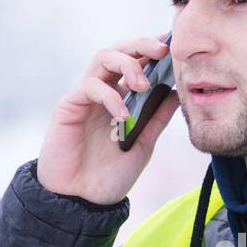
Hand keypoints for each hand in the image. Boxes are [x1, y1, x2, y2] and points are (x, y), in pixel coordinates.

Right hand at [36, 34, 178, 204]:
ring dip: (127, 64)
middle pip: (119, 50)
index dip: (154, 49)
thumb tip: (178, 91)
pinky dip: (110, 96)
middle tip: (162, 50)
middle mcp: (104, 91)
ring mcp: (85, 97)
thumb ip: (157, 118)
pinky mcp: (69, 106)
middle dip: (142, 45)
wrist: (82, 201)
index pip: (137, 62)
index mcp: (122, 97)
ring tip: (143, 84)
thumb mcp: (144, 143)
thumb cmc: (109, 174)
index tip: (175, 46)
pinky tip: (123, 116)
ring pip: (103, 58)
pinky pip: (90, 87)